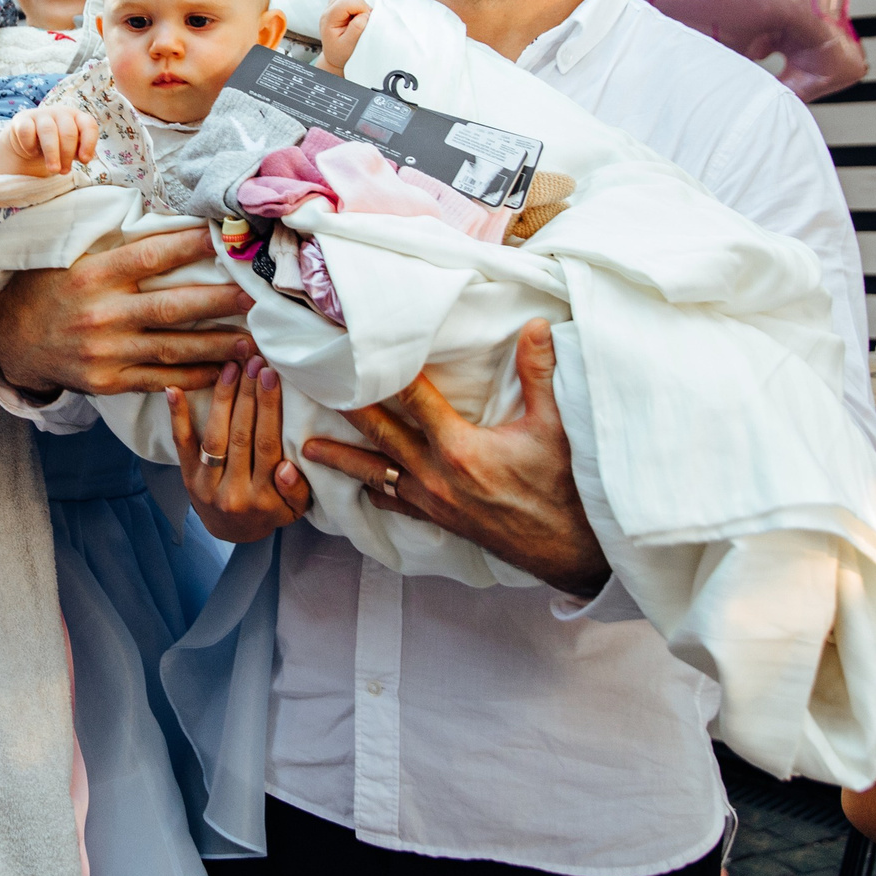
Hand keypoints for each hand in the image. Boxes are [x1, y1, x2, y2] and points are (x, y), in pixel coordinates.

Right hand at [0, 105, 97, 176]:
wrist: (30, 143)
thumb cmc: (56, 146)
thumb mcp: (71, 149)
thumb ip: (80, 152)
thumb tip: (85, 158)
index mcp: (76, 117)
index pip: (88, 125)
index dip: (89, 143)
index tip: (84, 161)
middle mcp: (60, 112)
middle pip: (68, 131)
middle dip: (67, 154)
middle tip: (64, 171)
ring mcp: (41, 114)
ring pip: (48, 130)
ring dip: (52, 153)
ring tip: (53, 169)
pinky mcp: (22, 119)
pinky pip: (26, 131)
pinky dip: (30, 145)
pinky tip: (32, 153)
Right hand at [0, 229, 253, 397]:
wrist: (13, 342)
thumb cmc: (52, 290)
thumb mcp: (74, 258)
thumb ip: (119, 247)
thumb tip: (171, 222)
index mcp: (94, 274)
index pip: (152, 256)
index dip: (191, 245)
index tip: (226, 236)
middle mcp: (101, 313)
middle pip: (173, 307)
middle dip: (221, 301)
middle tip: (260, 295)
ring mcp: (105, 352)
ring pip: (174, 348)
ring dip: (219, 345)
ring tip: (255, 339)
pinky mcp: (108, 382)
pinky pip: (160, 380)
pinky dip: (195, 376)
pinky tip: (224, 371)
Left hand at [168, 358, 311, 541]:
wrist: (232, 533)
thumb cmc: (269, 510)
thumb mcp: (294, 510)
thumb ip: (296, 490)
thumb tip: (286, 467)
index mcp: (263, 498)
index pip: (267, 445)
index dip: (269, 408)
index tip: (271, 375)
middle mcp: (232, 492)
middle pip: (242, 435)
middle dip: (248, 394)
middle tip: (254, 360)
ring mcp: (206, 485)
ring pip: (215, 435)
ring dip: (223, 397)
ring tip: (232, 366)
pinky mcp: (187, 476)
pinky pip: (181, 444)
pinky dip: (177, 416)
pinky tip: (174, 389)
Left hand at [298, 319, 609, 595]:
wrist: (568, 550)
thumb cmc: (563, 488)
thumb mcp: (555, 427)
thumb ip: (540, 374)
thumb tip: (537, 325)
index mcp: (459, 448)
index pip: (414, 400)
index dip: (388, 374)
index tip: (360, 352)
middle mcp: (436, 476)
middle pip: (381, 435)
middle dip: (348, 411)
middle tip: (314, 392)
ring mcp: (433, 502)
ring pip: (376, 474)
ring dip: (343, 459)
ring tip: (307, 449)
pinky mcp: (439, 519)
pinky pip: (395, 504)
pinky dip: (372, 492)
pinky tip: (358, 489)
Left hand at [318, 0, 372, 74]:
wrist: (335, 57)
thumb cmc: (341, 53)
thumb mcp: (349, 45)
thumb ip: (356, 29)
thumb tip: (364, 15)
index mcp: (329, 20)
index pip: (345, 3)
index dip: (360, 7)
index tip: (366, 19)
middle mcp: (328, 11)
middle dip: (361, 4)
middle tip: (366, 19)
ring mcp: (332, 7)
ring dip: (358, 2)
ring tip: (362, 16)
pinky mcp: (337, 6)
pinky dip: (356, 1)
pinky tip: (358, 13)